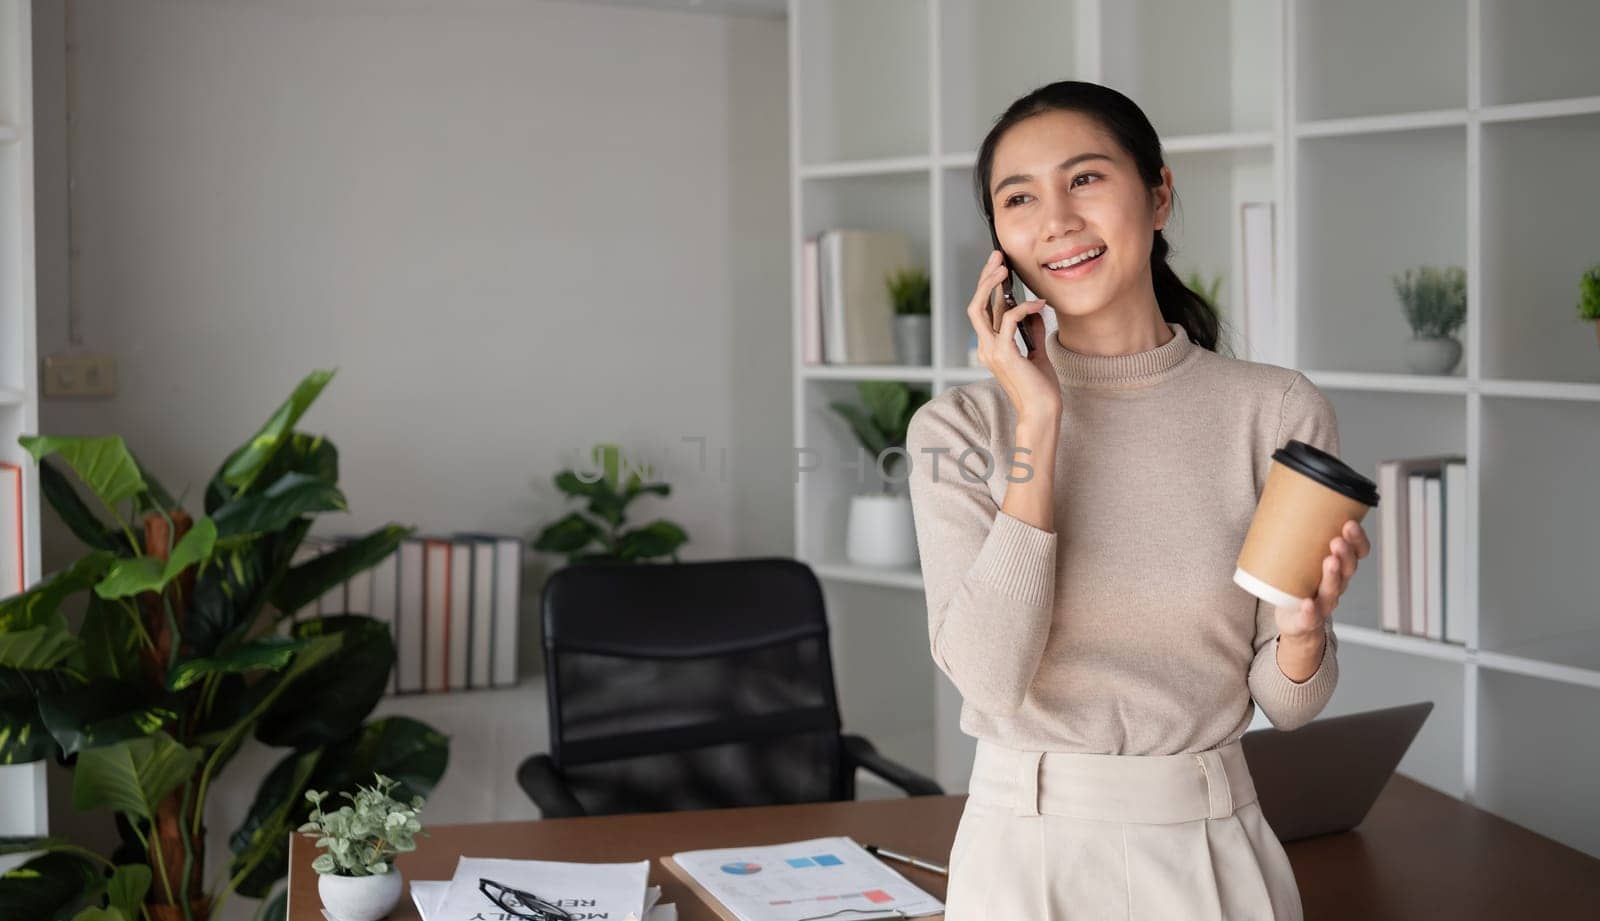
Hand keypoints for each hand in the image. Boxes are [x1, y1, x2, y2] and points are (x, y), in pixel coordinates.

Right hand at [967, 250, 1059, 423]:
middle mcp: (986, 347)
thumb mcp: (1036, 352)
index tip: (1000, 266)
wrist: (1042, 411)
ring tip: (1005, 268)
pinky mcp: (1004, 354)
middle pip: (975, 305)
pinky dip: (1023, 308)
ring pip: (980, 309)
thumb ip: (1031, 331)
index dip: (990, 287)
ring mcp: (992, 351)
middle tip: (997, 257)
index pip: (985, 310)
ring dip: (991, 285)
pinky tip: (1038, 304)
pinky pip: (1009, 320)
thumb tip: (1033, 308)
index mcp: (991, 347)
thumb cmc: (1040, 387)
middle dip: (984, 278)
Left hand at [1274, 519, 1371, 637]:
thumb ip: (1293, 531)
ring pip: (1333, 590)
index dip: (1357, 540)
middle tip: (1337, 540)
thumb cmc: (1297, 583)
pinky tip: (1307, 603)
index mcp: (1339, 568)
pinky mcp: (1307, 620)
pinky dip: (1310, 610)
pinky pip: (1311, 616)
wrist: (1294, 622)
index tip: (1350, 523)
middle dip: (1345, 554)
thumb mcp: (1300, 556)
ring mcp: (1323, 603)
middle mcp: (1337, 585)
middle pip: (1348, 569)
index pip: (1358, 553)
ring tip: (1329, 561)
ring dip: (1333, 576)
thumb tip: (1277, 494)